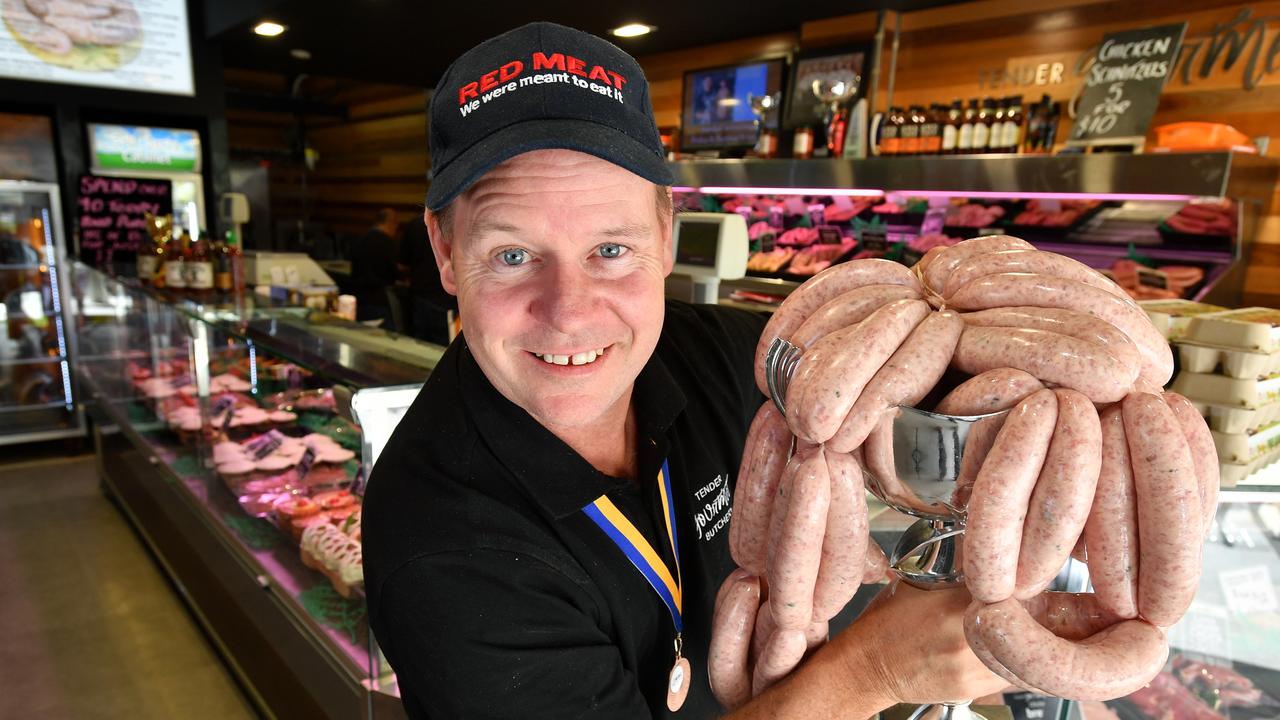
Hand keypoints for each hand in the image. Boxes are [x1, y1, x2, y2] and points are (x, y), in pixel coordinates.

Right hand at [837, 580, 1008, 704]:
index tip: (1018, 578)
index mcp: (953, 605)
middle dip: (1022, 606)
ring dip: (1018, 634)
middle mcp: (966, 638)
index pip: (1010, 587)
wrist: (867, 666)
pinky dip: (1008, 657)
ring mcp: (972, 667)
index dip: (1018, 580)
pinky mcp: (974, 688)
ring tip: (1006, 624)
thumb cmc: (884, 624)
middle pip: (1021, 617)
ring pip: (1019, 647)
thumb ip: (953, 569)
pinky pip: (1010, 672)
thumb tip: (981, 552)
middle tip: (1018, 599)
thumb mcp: (913, 581)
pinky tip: (994, 648)